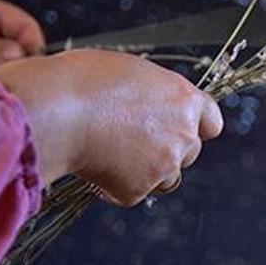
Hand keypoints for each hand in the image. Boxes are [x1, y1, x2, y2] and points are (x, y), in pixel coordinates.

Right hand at [0, 50, 223, 205]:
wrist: (54, 110)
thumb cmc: (80, 81)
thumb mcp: (128, 72)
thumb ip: (151, 95)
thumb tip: (148, 106)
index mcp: (184, 99)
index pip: (211, 121)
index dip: (196, 126)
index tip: (181, 127)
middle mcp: (183, 134)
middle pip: (190, 152)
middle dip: (167, 148)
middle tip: (130, 139)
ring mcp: (164, 165)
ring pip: (167, 178)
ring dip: (148, 171)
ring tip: (111, 152)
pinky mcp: (139, 189)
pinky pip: (131, 192)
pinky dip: (113, 184)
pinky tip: (90, 164)